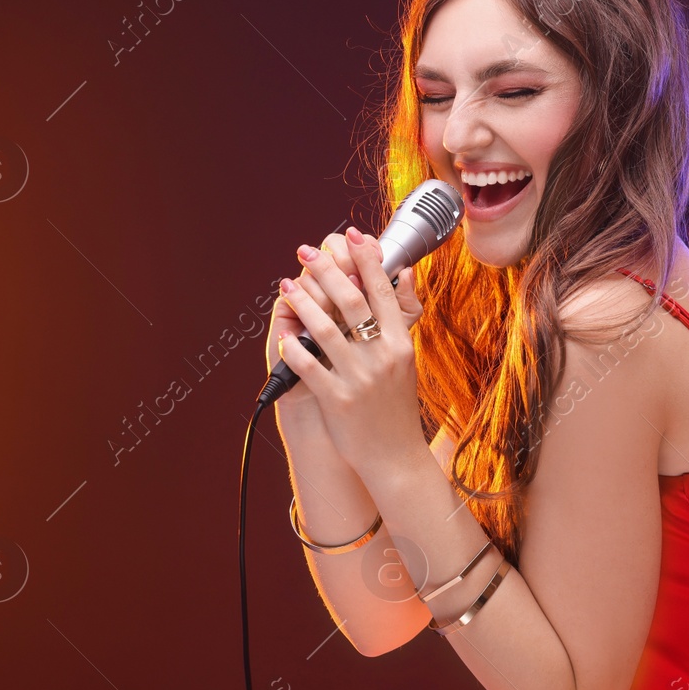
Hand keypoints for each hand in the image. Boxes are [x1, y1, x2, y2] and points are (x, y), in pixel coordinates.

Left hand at [274, 225, 427, 476]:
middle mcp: (382, 356)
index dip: (366, 258)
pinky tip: (282, 332)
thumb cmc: (396, 406)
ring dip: (303, 302)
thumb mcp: (406, 360)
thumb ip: (401, 318)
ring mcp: (360, 378)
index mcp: (400, 343)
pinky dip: (294, 348)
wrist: (395, 456)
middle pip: (352, 301)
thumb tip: (402, 274)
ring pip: (327, 329)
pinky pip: (310, 367)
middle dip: (327, 270)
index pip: (383, 290)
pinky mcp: (339, 400)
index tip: (350, 233)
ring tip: (287, 284)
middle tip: (307, 251)